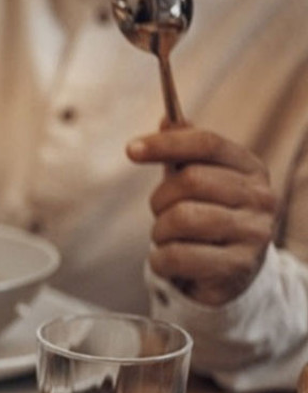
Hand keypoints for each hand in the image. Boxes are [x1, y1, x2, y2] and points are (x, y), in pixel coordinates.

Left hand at [126, 126, 276, 305]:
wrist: (230, 274)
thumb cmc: (207, 218)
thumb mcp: (199, 181)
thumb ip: (184, 150)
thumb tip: (168, 118)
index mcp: (251, 168)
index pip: (207, 143)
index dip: (165, 143)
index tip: (131, 150)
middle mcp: (261, 198)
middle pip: (190, 180)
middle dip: (160, 198)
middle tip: (162, 213)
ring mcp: (254, 233)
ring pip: (181, 219)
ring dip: (160, 231)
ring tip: (171, 239)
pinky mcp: (238, 267)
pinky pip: (176, 256)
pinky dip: (160, 259)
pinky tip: (171, 261)